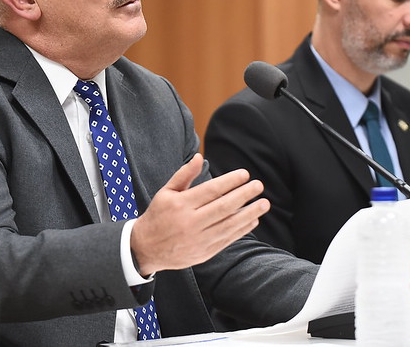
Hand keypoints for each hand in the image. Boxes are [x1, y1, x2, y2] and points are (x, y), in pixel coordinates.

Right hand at [130, 153, 269, 275]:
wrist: (145, 248)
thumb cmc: (158, 215)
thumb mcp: (166, 192)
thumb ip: (184, 175)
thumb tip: (199, 156)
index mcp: (181, 205)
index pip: (210, 190)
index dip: (230, 181)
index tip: (245, 174)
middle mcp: (190, 222)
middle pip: (223, 207)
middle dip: (244, 195)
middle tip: (259, 186)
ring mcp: (198, 240)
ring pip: (229, 225)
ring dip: (249, 214)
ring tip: (264, 203)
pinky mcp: (204, 252)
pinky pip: (227, 239)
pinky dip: (242, 230)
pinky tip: (253, 220)